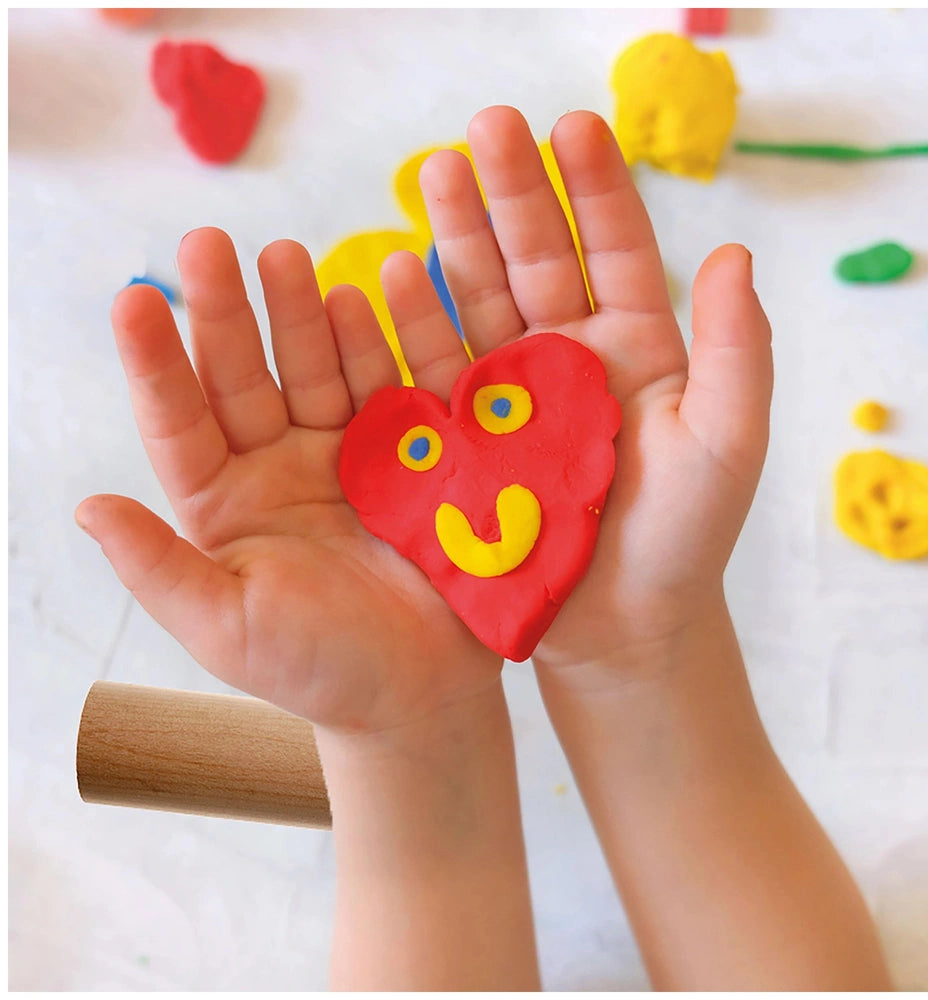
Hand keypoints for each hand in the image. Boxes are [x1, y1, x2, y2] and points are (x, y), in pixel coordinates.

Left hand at [76, 228, 500, 730]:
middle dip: (230, 314)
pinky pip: (396, 387)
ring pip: (319, 370)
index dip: (157, 364)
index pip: (180, 421)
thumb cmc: (319, 670)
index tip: (133, 300)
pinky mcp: (414, 456)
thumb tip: (90, 508)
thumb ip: (160, 568)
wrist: (422, 694)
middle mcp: (281, 465)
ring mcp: (351, 454)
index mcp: (226, 501)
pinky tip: (375, 293)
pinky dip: (388, 341)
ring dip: (305, 315)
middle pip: (248, 377)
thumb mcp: (226, 626)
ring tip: (290, 258)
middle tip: (211, 245)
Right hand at [416, 106, 773, 677]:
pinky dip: (414, 322)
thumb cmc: (684, 541)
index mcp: (636, 349)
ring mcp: (512, 396)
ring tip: (433, 175)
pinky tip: (392, 272)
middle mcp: (570, 360)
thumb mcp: (727, 442)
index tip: (571, 124)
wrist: (622, 630)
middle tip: (484, 128)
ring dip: (457, 239)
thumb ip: (737, 351)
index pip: (616, 249)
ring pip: (482, 300)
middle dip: (514, 193)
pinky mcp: (467, 437)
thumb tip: (734, 253)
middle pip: (539, 258)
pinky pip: (438, 368)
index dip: (595, 188)